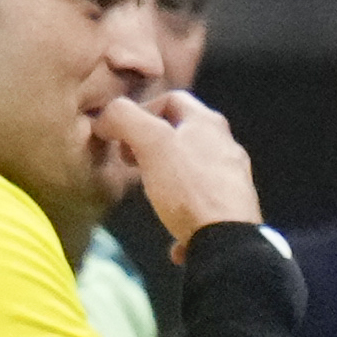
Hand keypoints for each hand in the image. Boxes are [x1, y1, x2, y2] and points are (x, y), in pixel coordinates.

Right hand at [95, 91, 260, 256]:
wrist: (226, 238)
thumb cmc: (188, 187)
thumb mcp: (151, 145)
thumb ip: (126, 120)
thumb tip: (105, 117)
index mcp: (207, 122)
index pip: (171, 99)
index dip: (140, 111)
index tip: (121, 137)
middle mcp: (225, 142)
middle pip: (181, 132)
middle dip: (151, 143)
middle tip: (130, 163)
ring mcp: (231, 174)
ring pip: (191, 163)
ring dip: (166, 172)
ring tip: (148, 190)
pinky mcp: (232, 204)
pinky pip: (201, 195)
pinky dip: (182, 202)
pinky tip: (170, 221)